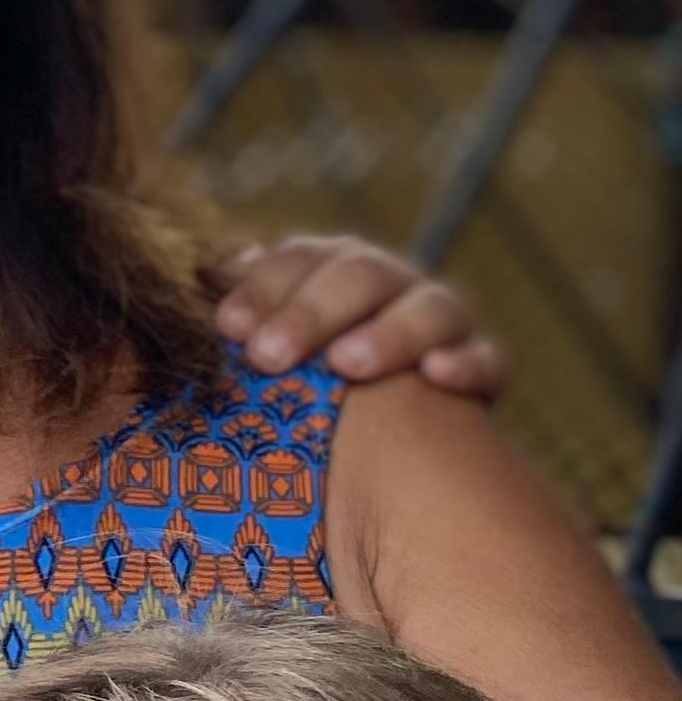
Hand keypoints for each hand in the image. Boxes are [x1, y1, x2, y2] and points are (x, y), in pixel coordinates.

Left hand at [212, 236, 503, 393]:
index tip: (228, 327)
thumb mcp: (262, 351)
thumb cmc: (296, 391)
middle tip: (268, 355)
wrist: (378, 442)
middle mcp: (389, 287)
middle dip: (311, 311)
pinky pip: (486, 358)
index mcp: (332, 272)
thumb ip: (244, 315)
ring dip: (389, 332)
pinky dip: (467, 363)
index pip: (302, 258)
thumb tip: (213, 268)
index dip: (265, 285)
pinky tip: (438, 376)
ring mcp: (439, 322)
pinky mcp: (479, 367)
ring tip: (347, 364)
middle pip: (361, 274)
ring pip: (430, 308)